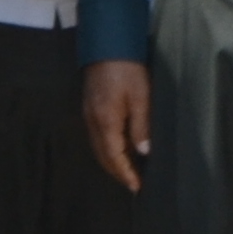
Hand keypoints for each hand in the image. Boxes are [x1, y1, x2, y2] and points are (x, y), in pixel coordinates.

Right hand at [83, 60, 153, 192]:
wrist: (108, 46)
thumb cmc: (128, 71)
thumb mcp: (142, 97)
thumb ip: (141, 126)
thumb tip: (143, 153)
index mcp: (106, 121)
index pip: (114, 156)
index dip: (125, 173)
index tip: (136, 187)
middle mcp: (93, 121)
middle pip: (102, 155)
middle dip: (117, 172)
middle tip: (133, 185)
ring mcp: (89, 115)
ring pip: (98, 147)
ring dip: (112, 162)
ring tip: (128, 172)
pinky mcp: (90, 108)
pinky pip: (97, 137)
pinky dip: (108, 149)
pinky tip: (120, 150)